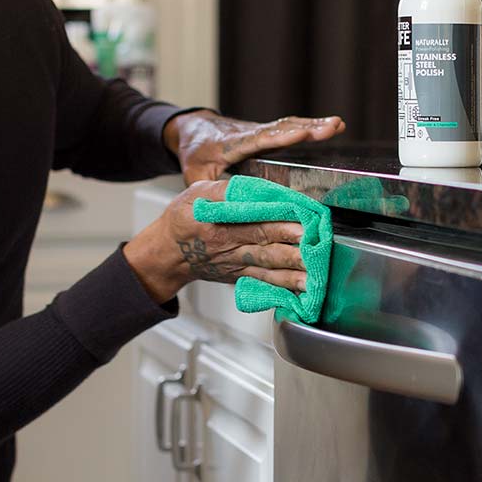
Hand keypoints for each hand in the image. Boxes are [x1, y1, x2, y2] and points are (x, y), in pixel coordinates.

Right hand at [123, 180, 306, 303]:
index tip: (299, 215)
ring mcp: (236, 264)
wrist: (169, 254)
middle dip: (290, 245)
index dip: (276, 219)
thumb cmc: (183, 219)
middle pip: (263, 245)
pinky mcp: (240, 276)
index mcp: (217, 223)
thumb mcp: (195, 193)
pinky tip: (301, 293)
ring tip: (313, 277)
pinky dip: (282, 289)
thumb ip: (223, 190)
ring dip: (292, 272)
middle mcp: (228, 246)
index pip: (251, 220)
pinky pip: (263, 283)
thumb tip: (254, 188)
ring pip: (267, 268)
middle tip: (313, 243)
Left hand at [165, 110, 345, 183]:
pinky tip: (330, 126)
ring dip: (314, 124)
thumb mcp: (195, 176)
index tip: (301, 133)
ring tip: (337, 124)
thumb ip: (211, 192)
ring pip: (288, 125)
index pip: (259, 139)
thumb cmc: (194, 154)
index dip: (280, 137)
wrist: (192, 129)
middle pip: (280, 128)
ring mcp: (259, 131)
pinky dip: (310, 126)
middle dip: (307, 127)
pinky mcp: (266, 132)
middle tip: (332, 127)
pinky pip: (289, 127)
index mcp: (232, 144)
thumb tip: (228, 211)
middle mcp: (249, 133)